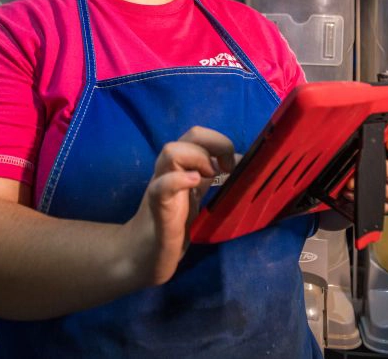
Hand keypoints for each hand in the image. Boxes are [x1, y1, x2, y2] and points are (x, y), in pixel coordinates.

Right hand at [124, 126, 234, 286]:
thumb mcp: (198, 194)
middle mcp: (170, 169)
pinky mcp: (158, 207)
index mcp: (182, 164)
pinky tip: (194, 183)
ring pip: (171, 151)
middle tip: (225, 170)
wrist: (146, 253)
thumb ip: (214, 177)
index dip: (220, 142)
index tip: (232, 166)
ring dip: (197, 158)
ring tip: (208, 177)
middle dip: (215, 143)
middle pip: (191, 135)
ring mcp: (161, 185)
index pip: (200, 135)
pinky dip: (178, 180)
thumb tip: (241, 160)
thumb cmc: (175, 223)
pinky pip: (162, 186)